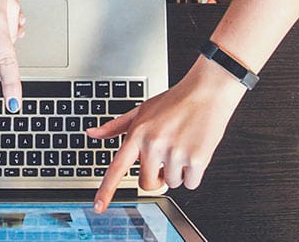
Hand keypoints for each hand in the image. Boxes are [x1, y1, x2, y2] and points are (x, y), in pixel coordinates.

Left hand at [88, 57, 246, 212]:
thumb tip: (92, 134)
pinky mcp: (197, 159)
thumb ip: (115, 126)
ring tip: (182, 147)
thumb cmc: (174, 101)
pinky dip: (194, 174)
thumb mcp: (141, 110)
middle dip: (156, 177)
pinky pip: (191, 184)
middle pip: (147, 184)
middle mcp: (154, 145)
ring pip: (171, 183)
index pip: (117, 168)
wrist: (207, 92)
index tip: (99, 207)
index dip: (106, 190)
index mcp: (137, 134)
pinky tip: (194, 152)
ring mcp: (175, 153)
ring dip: (178, 172)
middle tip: (165, 159)